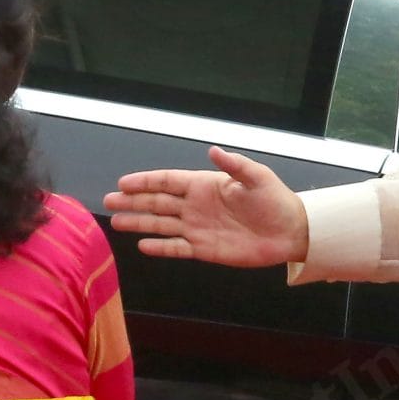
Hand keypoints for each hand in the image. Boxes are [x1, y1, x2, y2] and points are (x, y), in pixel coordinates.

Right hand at [105, 148, 309, 266]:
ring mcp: (198, 228)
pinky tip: (143, 245)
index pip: (167, 181)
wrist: (290, 232)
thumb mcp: (257, 177)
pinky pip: (177, 248)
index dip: (145, 181)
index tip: (123, 183)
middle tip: (108, 202)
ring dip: (139, 223)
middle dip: (133, 202)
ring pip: (161, 225)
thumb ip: (234, 165)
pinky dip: (160, 247)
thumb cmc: (275, 200)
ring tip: (117, 222)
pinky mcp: (204, 249)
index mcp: (205, 185)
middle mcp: (196, 206)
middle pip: (157, 203)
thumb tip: (213, 150)